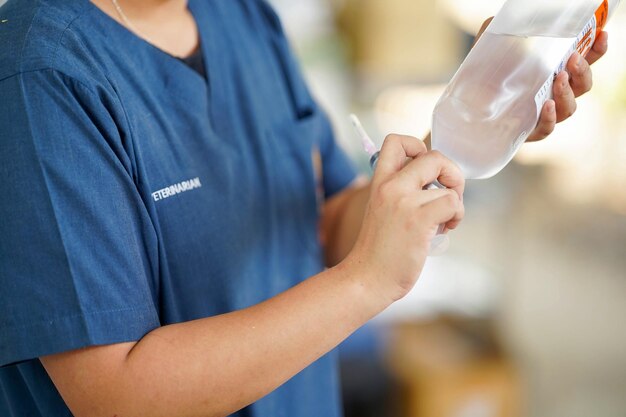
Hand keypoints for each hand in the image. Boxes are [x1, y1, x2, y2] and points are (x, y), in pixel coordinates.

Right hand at [344, 135, 464, 303]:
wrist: (367, 277)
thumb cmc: (378, 250)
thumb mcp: (382, 209)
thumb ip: (400, 191)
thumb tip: (435, 182)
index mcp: (379, 181)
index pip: (396, 141)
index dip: (419, 147)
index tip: (426, 171)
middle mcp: (390, 186)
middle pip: (434, 155)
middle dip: (452, 173)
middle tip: (449, 194)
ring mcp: (404, 202)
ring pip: (448, 186)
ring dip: (455, 204)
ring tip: (443, 222)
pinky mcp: (418, 220)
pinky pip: (452, 203)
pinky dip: (456, 216)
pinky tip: (445, 229)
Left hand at [475, 17, 608, 141]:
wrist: (461, 104)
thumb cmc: (483, 73)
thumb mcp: (493, 46)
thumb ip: (506, 30)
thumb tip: (511, 16)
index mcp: (553, 70)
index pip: (585, 60)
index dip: (597, 49)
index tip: (600, 36)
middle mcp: (554, 92)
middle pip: (583, 85)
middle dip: (583, 71)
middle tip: (572, 59)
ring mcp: (543, 113)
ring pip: (570, 108)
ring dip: (568, 93)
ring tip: (559, 79)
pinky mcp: (528, 131)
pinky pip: (547, 129)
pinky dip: (551, 118)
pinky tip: (547, 105)